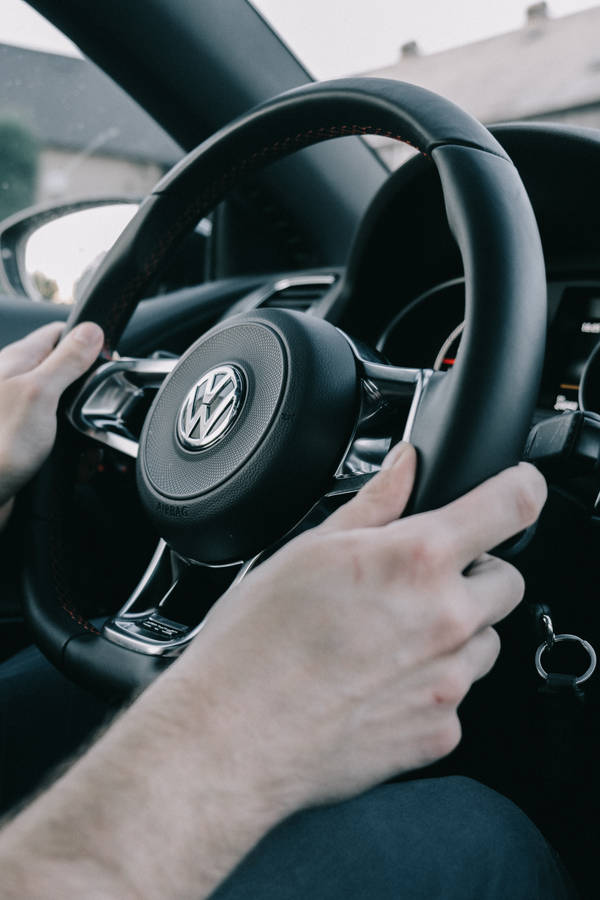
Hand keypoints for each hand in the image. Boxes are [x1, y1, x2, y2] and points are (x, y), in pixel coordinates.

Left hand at [0, 321, 103, 525]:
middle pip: (67, 373)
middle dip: (90, 393)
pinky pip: (61, 442)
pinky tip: (77, 464)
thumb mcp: (39, 393)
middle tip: (99, 409)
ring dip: (85, 429)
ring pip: (68, 412)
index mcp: (17, 362)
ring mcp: (22, 416)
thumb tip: (92, 331)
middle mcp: (17, 385)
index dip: (86, 341)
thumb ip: (67, 361)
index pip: (58, 334)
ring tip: (89, 446)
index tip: (106, 359)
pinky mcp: (26, 444)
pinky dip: (75, 453)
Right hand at [186, 443, 546, 812]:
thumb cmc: (257, 643)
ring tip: (389, 640)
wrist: (234, 734)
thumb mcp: (308, 550)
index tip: (516, 491)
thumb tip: (404, 467)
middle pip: (507, 581)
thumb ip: (373, 504)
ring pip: (486, 642)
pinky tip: (379, 684)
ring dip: (455, 634)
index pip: (512, 505)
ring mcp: (448, 680)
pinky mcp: (439, 731)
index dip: (520, 489)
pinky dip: (430, 687)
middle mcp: (445, 618)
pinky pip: (457, 698)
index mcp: (415, 560)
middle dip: (475, 575)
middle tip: (418, 585)